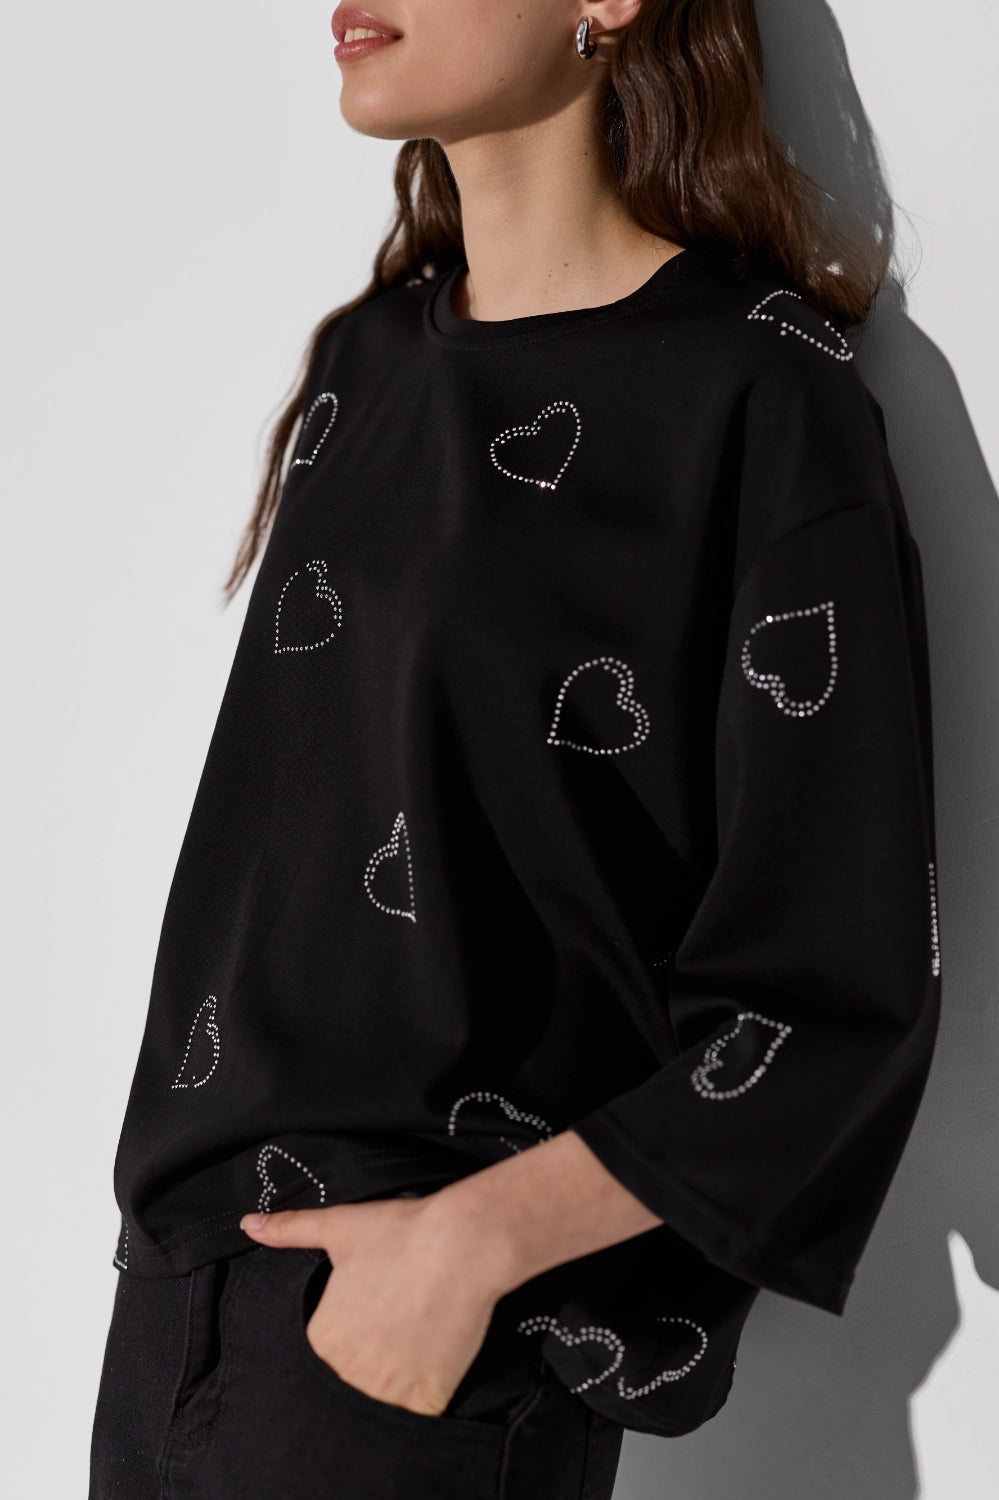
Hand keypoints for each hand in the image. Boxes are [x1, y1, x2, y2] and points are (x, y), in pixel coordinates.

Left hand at [238, 1194, 503, 1416]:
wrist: (462, 1245)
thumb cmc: (401, 1233)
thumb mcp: (338, 1226)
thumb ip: (290, 1230)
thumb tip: (249, 1224)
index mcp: (323, 1338)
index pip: (325, 1355)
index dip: (352, 1333)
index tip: (373, 1312)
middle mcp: (347, 1372)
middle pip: (351, 1381)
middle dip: (370, 1359)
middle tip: (396, 1324)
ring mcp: (387, 1390)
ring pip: (380, 1401)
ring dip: (393, 1380)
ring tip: (413, 1339)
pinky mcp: (425, 1399)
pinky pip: (414, 1414)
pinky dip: (421, 1395)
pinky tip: (430, 1358)